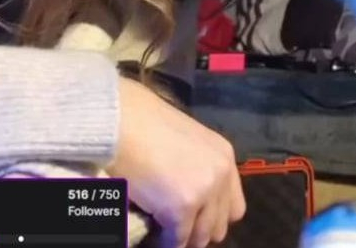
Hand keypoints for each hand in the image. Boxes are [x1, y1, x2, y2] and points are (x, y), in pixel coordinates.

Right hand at [107, 78, 244, 247]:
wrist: (122, 119)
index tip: (194, 223)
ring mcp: (204, 191)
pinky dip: (165, 242)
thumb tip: (193, 203)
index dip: (213, 219)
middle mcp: (221, 174)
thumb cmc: (144, 126)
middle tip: (176, 230)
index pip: (233, 207)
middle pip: (220, 225)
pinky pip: (176, 240)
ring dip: (183, 238)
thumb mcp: (186, 144)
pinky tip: (154, 237)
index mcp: (224, 157)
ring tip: (164, 234)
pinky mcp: (182, 207)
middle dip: (198, 231)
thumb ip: (198, 169)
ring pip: (200, 237)